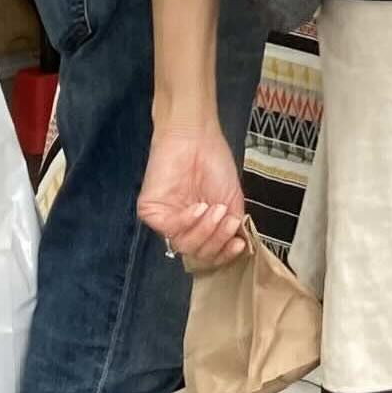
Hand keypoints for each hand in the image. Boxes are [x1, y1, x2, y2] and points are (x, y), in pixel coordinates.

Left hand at [138, 122, 249, 272]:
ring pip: (184, 245)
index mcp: (202, 226)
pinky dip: (187, 221)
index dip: (225, 253)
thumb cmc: (216, 164)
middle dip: (216, 241)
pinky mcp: (151, 212)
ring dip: (205, 231)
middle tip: (228, 221)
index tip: (240, 244)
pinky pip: (169, 230)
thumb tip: (237, 248)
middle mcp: (183, 227)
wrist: (197, 139)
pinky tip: (199, 207)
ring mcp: (166, 220)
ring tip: (216, 209)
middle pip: (198, 252)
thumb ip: (231, 227)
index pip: (210, 253)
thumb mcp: (232, 201)